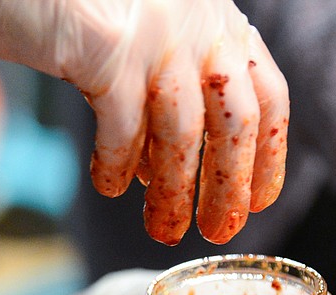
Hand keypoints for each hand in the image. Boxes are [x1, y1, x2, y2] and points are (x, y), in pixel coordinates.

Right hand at [0, 0, 288, 245]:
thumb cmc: (67, 14)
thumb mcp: (140, 47)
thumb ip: (166, 92)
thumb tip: (168, 170)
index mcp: (216, 20)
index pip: (268, 94)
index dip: (267, 155)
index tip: (257, 202)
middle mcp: (199, 20)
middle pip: (236, 120)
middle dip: (228, 186)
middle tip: (217, 231)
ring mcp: (157, 32)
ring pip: (184, 133)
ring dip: (173, 191)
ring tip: (161, 227)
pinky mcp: (110, 47)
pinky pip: (125, 128)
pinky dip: (119, 165)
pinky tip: (109, 184)